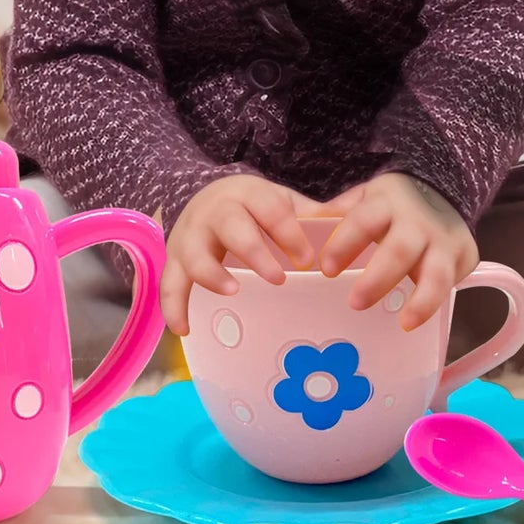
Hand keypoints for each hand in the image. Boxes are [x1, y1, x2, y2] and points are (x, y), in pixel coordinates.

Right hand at [161, 174, 324, 335]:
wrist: (204, 196)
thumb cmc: (253, 207)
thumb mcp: (279, 201)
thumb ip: (311, 215)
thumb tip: (354, 224)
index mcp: (247, 194)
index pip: (268, 208)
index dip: (288, 232)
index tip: (308, 260)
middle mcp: (215, 211)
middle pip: (230, 226)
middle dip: (253, 251)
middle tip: (278, 278)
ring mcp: (191, 235)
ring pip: (194, 253)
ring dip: (212, 274)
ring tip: (233, 292)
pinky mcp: (176, 258)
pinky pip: (169, 282)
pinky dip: (173, 305)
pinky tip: (184, 329)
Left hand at [316, 172, 477, 331]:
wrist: (443, 190)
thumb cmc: (392, 204)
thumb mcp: (365, 198)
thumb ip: (338, 213)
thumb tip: (299, 227)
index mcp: (385, 202)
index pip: (362, 220)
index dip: (344, 243)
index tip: (325, 268)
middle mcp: (416, 221)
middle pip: (399, 250)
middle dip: (378, 278)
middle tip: (354, 303)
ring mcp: (443, 239)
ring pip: (435, 272)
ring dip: (419, 300)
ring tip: (401, 322)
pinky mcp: (465, 255)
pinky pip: (450, 285)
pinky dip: (432, 305)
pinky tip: (412, 322)